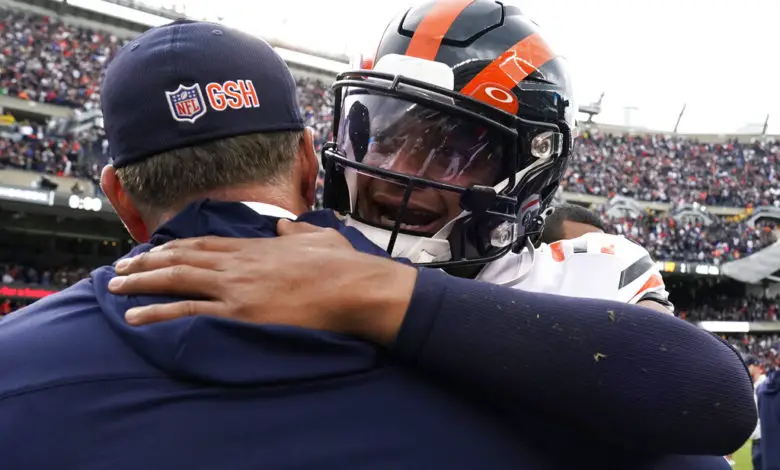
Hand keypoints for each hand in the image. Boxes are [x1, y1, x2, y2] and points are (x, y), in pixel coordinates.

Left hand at [108, 220, 416, 344]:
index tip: (153, 251)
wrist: (351, 287)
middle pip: (181, 258)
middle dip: (146, 262)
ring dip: (141, 281)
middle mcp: (237, 262)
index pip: (203, 243)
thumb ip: (293, 231)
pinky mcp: (239, 312)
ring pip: (176, 279)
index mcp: (255, 246)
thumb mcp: (316, 238)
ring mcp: (235, 287)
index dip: (173, 247)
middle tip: (121, 267)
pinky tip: (134, 315)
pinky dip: (157, 312)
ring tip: (115, 285)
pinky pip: (188, 311)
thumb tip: (281, 226)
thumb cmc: (340, 265)